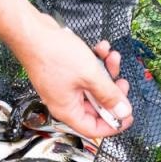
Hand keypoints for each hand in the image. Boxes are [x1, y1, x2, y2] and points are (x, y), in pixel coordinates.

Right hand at [15, 17, 132, 139]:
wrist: (32, 32)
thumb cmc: (54, 55)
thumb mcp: (90, 75)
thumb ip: (109, 95)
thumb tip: (123, 112)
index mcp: (67, 110)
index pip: (93, 129)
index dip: (113, 125)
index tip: (127, 116)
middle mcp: (64, 101)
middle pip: (96, 106)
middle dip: (112, 92)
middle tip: (122, 82)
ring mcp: (64, 86)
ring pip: (93, 86)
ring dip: (106, 72)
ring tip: (112, 56)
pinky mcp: (64, 72)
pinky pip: (86, 73)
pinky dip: (96, 61)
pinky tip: (101, 48)